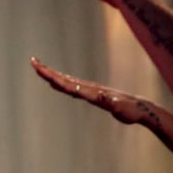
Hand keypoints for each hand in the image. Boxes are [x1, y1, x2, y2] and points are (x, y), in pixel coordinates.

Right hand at [30, 58, 163, 127]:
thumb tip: (102, 97)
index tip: (41, 71)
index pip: (69, 84)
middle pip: (64, 78)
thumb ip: (111, 103)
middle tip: (33, 62)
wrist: (140, 108)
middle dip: (48, 71)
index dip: (54, 78)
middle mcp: (89, 88)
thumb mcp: (121, 109)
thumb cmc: (131, 111)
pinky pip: (72, 86)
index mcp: (91, 92)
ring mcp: (90, 89)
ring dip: (52, 74)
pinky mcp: (92, 93)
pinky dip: (61, 82)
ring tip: (39, 68)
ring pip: (67, 80)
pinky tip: (56, 82)